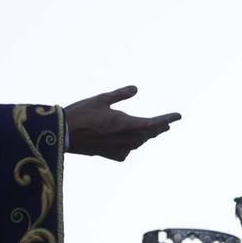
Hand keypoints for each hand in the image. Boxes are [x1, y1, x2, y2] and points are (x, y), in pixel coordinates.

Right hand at [63, 86, 179, 161]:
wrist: (62, 133)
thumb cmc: (81, 113)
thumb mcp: (102, 99)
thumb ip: (121, 95)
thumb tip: (136, 88)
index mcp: (125, 124)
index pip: (153, 122)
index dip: (167, 119)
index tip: (178, 116)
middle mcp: (124, 138)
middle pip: (147, 135)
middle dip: (158, 129)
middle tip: (167, 125)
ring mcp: (115, 148)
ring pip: (137, 144)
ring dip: (146, 138)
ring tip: (151, 133)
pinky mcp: (106, 154)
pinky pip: (123, 153)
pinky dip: (129, 148)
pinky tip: (128, 146)